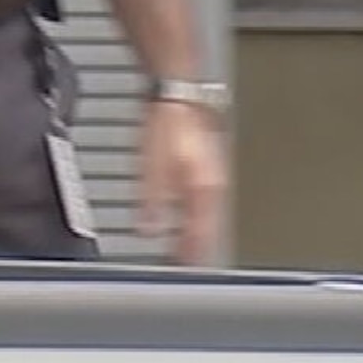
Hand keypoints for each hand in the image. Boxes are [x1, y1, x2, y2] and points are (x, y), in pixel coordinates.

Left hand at [138, 98, 229, 264]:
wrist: (176, 93)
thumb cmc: (169, 124)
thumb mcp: (154, 167)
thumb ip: (152, 201)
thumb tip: (149, 231)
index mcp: (206, 190)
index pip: (203, 236)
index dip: (191, 257)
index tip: (179, 270)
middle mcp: (213, 186)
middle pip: (207, 229)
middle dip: (194, 250)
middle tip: (179, 266)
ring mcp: (210, 176)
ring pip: (205, 216)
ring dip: (193, 234)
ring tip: (179, 250)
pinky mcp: (203, 167)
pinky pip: (200, 202)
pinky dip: (191, 217)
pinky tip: (179, 219)